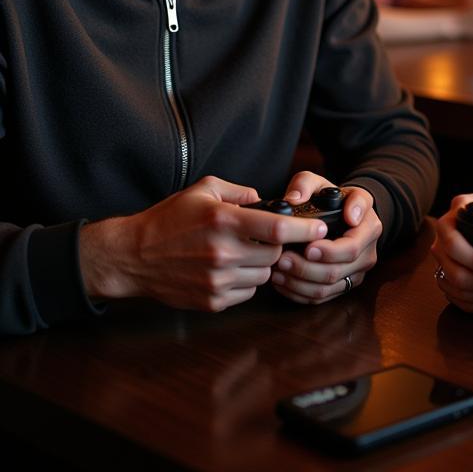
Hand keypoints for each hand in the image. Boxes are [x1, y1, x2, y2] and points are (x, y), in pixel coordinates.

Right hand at [78, 176, 328, 311]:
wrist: (133, 257)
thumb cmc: (169, 219)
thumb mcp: (204, 190)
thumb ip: (240, 191)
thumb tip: (266, 200)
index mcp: (224, 222)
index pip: (276, 229)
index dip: (304, 230)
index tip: (320, 228)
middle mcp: (223, 253)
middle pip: (274, 253)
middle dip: (276, 244)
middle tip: (263, 236)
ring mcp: (217, 281)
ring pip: (263, 274)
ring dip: (261, 263)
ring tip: (241, 251)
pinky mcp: (212, 301)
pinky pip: (247, 291)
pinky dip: (245, 280)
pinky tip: (228, 268)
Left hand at [270, 173, 381, 304]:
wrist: (347, 214)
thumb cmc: (332, 198)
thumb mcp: (320, 183)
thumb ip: (305, 183)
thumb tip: (293, 199)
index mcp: (369, 225)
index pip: (352, 247)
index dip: (329, 251)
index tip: (308, 247)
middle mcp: (369, 251)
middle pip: (337, 271)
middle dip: (306, 268)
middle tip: (282, 259)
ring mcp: (358, 271)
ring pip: (328, 287)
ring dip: (300, 283)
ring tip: (277, 271)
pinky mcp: (345, 284)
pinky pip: (322, 297)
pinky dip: (299, 293)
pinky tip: (282, 282)